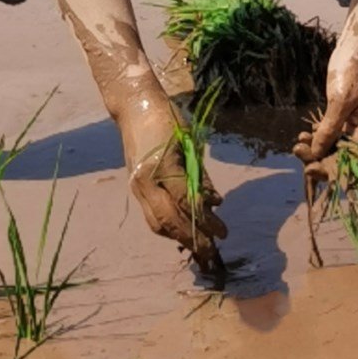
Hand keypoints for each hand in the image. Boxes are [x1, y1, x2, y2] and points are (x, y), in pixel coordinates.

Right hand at [115, 85, 226, 273]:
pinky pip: (151, 214)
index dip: (206, 221)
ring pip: (157, 223)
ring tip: (199, 244)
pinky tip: (183, 228)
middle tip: (212, 252)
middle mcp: (145, 181)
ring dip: (178, 236)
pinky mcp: (134, 186)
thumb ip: (200, 175)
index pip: (187, 203)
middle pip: (169, 221)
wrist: (134, 105)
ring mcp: (137, 185)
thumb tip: (215, 203)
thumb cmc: (167, 118)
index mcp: (162, 166)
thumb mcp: (189, 143)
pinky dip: (168, 225)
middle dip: (192, 239)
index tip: (223, 233)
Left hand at [294, 31, 357, 163]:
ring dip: (315, 147)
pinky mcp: (343, 114)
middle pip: (341, 155)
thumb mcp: (340, 101)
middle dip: (319, 157)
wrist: (355, 47)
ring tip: (298, 143)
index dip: (331, 170)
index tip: (311, 169)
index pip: (351, 163)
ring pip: (333, 144)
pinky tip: (304, 135)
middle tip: (297, 151)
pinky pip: (330, 132)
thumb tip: (317, 152)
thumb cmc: (352, 71)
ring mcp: (352, 122)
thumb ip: (330, 128)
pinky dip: (317, 135)